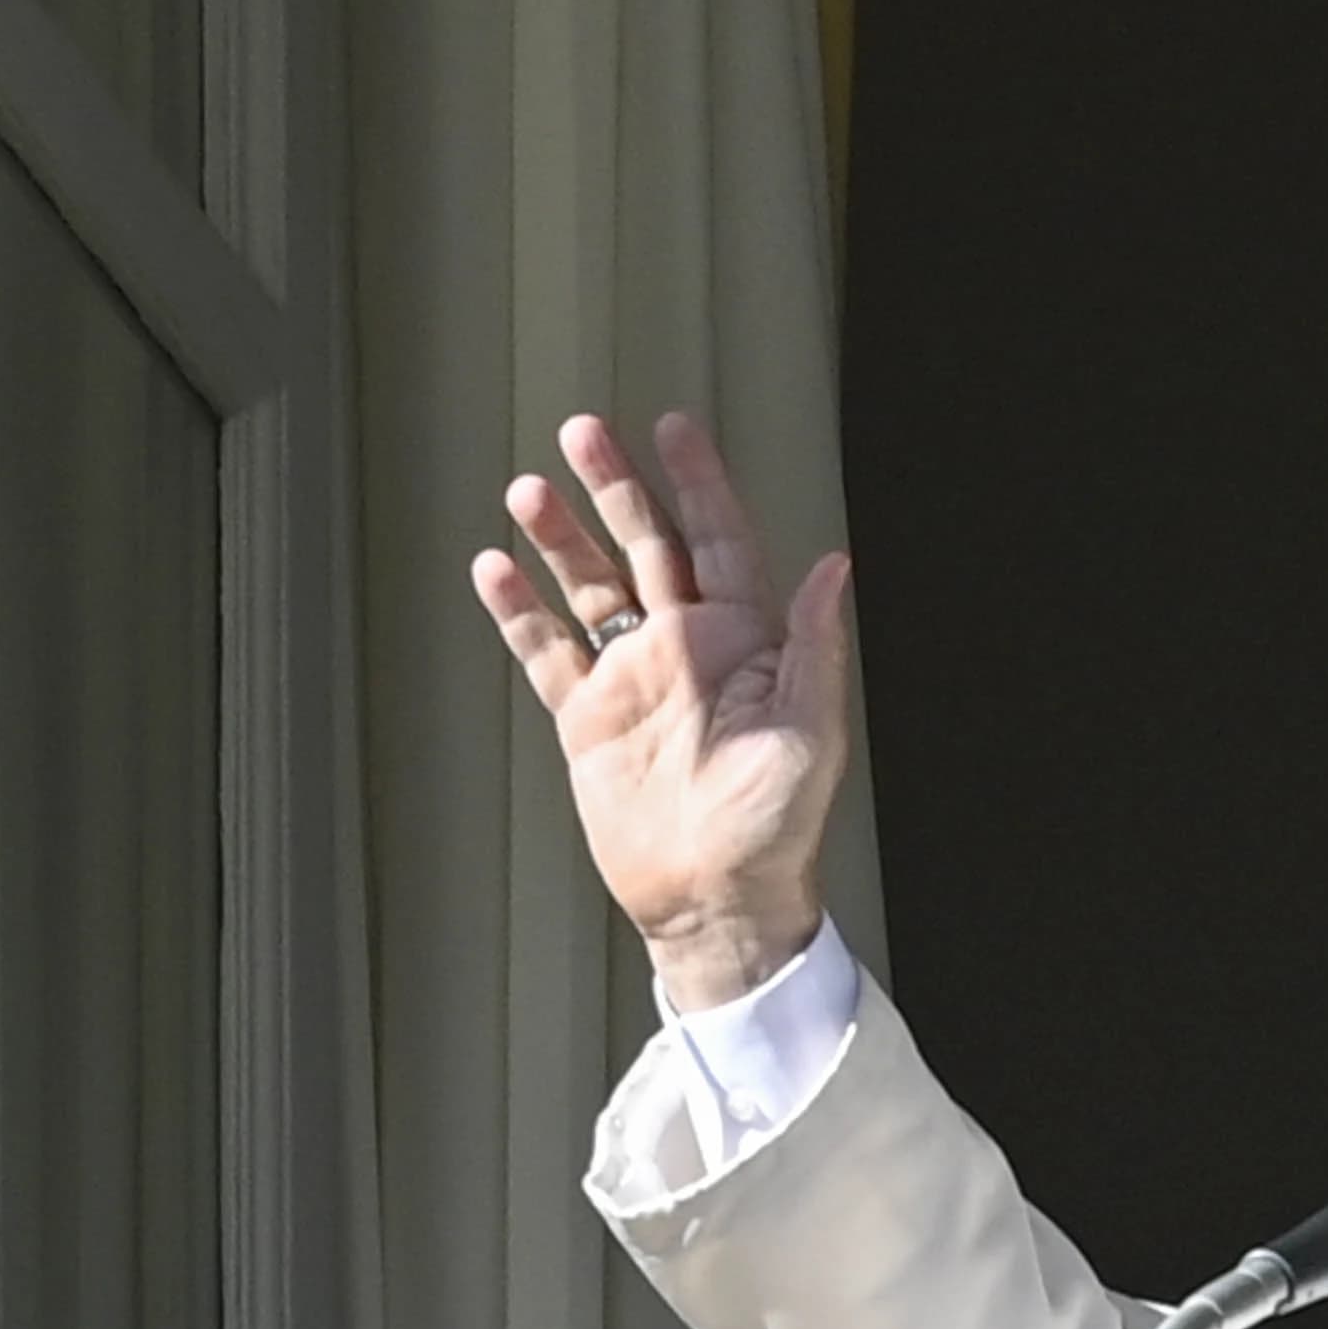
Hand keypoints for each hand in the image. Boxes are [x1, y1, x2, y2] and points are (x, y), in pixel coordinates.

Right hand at [471, 409, 857, 1009]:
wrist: (715, 901)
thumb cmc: (776, 827)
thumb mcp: (812, 733)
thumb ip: (814, 645)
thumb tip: (834, 565)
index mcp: (742, 640)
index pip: (718, 538)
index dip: (698, 482)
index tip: (674, 428)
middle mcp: (684, 647)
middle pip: (644, 544)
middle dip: (615, 486)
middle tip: (582, 430)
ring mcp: (631, 680)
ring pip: (590, 588)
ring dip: (560, 539)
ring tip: (527, 489)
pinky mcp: (587, 721)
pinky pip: (547, 653)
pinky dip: (519, 612)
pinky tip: (493, 570)